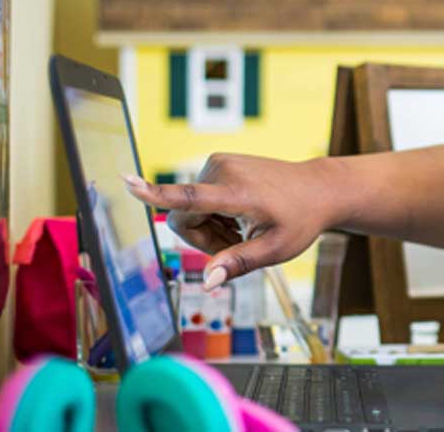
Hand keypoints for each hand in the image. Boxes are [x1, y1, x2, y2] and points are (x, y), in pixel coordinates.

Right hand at [123, 153, 342, 288]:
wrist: (318, 188)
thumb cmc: (300, 220)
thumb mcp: (275, 250)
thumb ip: (238, 263)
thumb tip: (208, 283)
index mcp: (238, 193)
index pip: (189, 197)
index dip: (155, 194)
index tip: (126, 182)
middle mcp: (223, 170)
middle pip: (183, 217)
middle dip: (203, 238)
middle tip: (237, 244)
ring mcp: (219, 162)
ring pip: (189, 209)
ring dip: (211, 226)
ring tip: (243, 227)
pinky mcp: (218, 160)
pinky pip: (198, 196)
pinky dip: (215, 212)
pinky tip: (240, 214)